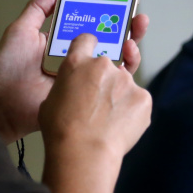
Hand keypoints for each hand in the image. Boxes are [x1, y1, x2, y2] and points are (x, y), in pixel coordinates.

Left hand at [0, 0, 149, 143]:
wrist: (2, 104)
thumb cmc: (7, 68)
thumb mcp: (21, 30)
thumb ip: (38, 8)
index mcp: (64, 42)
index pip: (91, 25)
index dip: (106, 14)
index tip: (119, 2)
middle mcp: (77, 59)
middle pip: (108, 41)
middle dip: (126, 27)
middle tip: (136, 16)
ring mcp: (84, 78)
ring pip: (114, 60)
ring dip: (130, 44)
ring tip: (135, 31)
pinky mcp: (87, 96)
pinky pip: (111, 83)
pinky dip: (125, 69)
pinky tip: (128, 55)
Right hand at [39, 33, 151, 192]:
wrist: (84, 152)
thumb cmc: (61, 131)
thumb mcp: (49, 101)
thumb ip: (66, 86)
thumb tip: (73, 91)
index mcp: (77, 63)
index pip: (86, 40)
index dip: (90, 46)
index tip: (93, 52)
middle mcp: (103, 65)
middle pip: (108, 65)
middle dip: (105, 80)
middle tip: (98, 103)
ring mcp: (126, 81)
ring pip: (125, 85)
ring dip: (119, 98)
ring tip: (107, 122)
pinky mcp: (143, 97)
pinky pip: (139, 101)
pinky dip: (133, 112)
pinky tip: (120, 127)